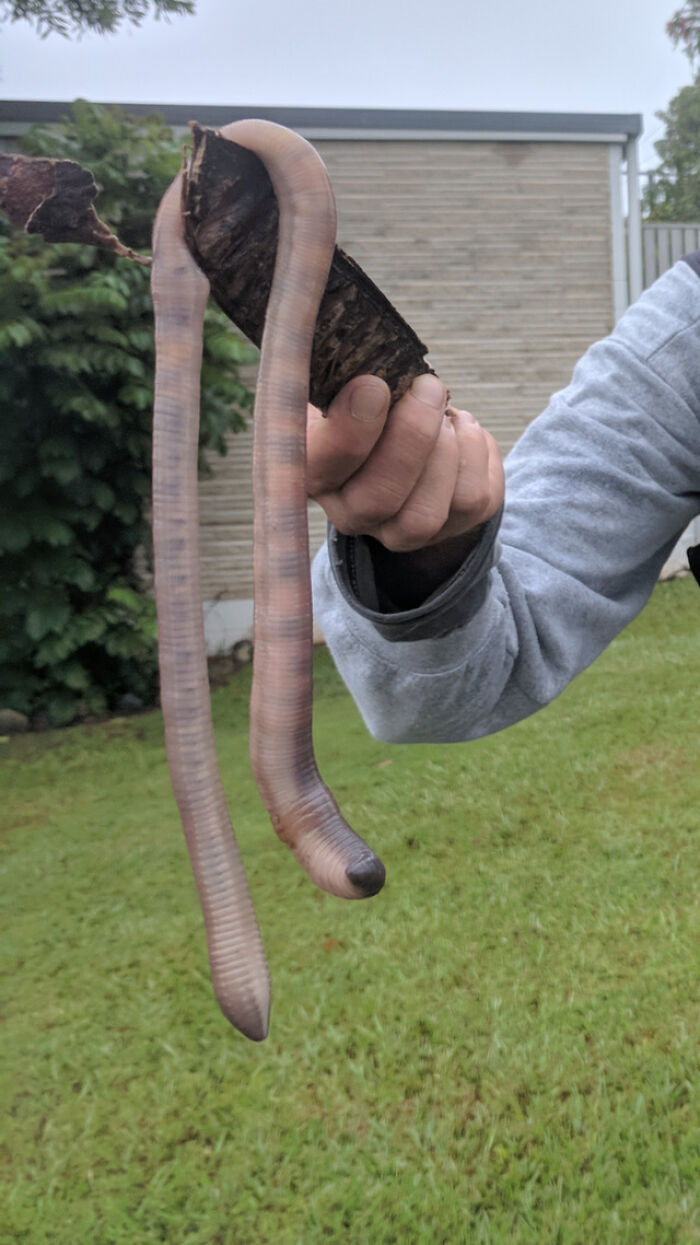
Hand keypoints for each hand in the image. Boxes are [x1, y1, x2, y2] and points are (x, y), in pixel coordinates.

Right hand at [307, 373, 503, 552]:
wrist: (404, 434)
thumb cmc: (369, 401)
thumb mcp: (344, 384)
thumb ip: (343, 373)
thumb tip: (367, 352)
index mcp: (316, 473)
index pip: (320, 468)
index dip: (350, 430)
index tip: (374, 384)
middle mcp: (352, 514)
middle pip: (378, 500)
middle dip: (412, 437)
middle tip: (428, 387)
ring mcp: (400, 530)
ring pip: (426, 515)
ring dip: (448, 451)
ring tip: (447, 414)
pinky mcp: (452, 528)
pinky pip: (474, 501)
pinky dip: (477, 453)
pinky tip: (462, 429)